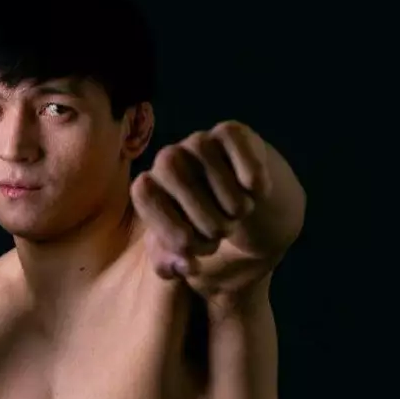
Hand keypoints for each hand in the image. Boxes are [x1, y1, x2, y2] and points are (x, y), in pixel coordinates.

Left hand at [131, 121, 272, 279]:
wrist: (244, 208)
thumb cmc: (204, 230)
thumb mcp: (181, 255)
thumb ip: (170, 265)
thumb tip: (186, 264)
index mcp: (148, 187)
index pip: (144, 193)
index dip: (170, 226)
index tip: (193, 250)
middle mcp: (168, 159)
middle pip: (178, 175)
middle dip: (207, 219)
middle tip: (222, 233)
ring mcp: (199, 142)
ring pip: (210, 162)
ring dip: (233, 203)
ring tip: (238, 214)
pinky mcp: (231, 133)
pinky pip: (237, 145)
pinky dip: (251, 176)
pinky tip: (255, 191)